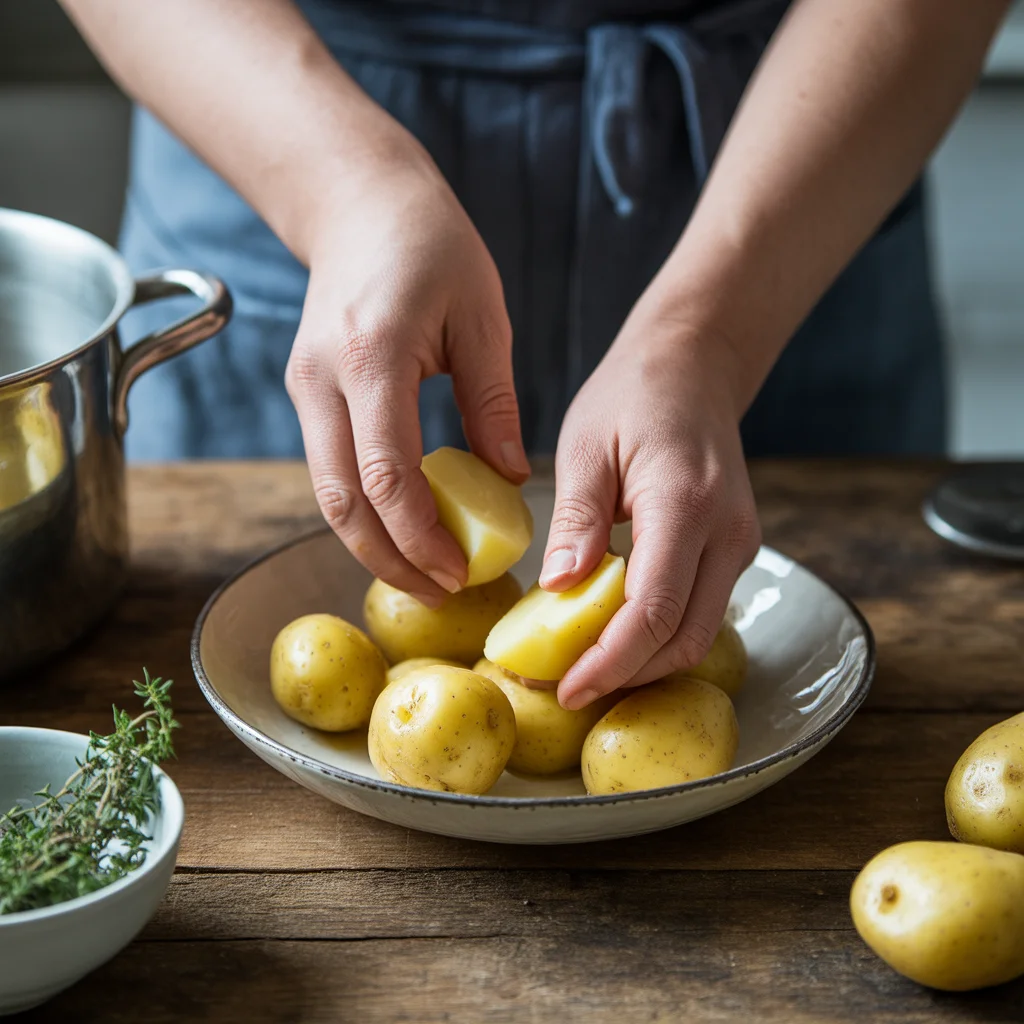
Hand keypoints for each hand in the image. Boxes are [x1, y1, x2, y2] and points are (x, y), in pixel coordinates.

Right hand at [285, 141, 529, 606]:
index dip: (420, 537)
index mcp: (372, 356)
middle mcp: (322, 379)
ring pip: (325, 495)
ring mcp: (304, 388)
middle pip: (340, 501)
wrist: (358, 203)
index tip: (459, 572)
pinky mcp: (305, 394)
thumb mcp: (482, 317)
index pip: (386, 475)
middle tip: (439, 593)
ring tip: (422, 575)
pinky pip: (328, 470)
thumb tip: (509, 478)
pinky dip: (362, 512)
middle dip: (388, 560)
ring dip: (370, 545)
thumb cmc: (431, 245)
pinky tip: (402, 529)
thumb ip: (493, 402)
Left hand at [539, 313, 760, 708]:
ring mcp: (738, 544)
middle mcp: (726, 533)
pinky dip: (656, 637)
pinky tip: (611, 636)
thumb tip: (558, 589)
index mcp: (685, 504)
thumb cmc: (633, 396)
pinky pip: (698, 611)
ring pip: (695, 634)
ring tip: (581, 669)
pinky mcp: (732, 550)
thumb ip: (577, 519)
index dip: (609, 662)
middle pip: (682, 639)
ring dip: (641, 663)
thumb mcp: (587, 446)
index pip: (653, 610)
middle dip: (625, 676)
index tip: (564, 689)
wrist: (693, 367)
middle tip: (563, 689)